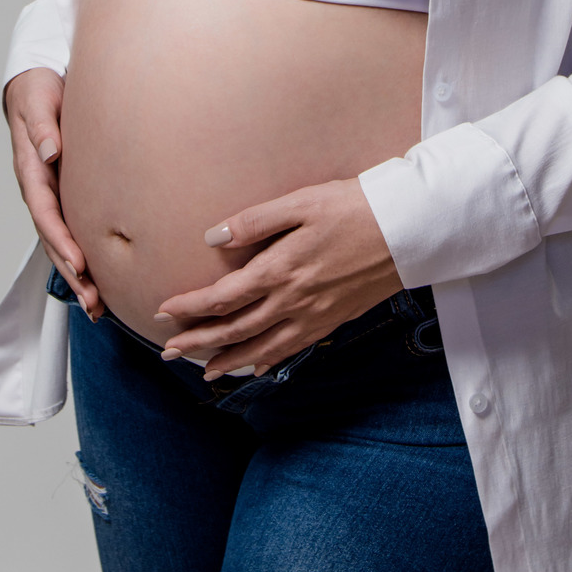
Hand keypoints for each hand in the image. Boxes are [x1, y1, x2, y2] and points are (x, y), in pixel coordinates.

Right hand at [3, 67, 103, 318]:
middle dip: (71, 272)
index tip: (77, 263)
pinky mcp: (67, 193)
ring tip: (97, 307)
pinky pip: (74, 229)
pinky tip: (100, 280)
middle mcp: (40, 189)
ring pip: (63, 241)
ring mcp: (53, 194)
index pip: (45, 212)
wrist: (38, 83)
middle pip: (53, 238)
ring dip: (78, 275)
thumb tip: (50, 152)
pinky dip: (84, 256)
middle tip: (91, 301)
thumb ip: (41, 126)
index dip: (60, 239)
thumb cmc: (38, 91)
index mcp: (31, 170)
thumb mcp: (38, 102)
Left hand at [154, 178, 401, 378]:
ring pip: (262, 347)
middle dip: (199, 342)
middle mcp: (293, 300)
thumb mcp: (301, 201)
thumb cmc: (354, 206)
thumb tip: (212, 237)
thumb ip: (255, 221)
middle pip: (235, 329)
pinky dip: (267, 360)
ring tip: (203, 370)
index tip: (163, 312)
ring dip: (228, 360)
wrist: (409, 228)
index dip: (189, 307)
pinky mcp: (333, 319)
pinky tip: (255, 366)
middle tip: (168, 351)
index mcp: (280, 269)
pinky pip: (292, 349)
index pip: (222, 297)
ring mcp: (315, 315)